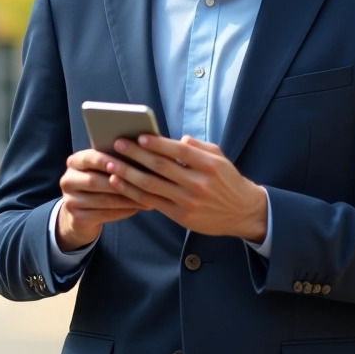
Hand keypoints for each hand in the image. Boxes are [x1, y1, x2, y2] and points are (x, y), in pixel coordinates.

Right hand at [57, 149, 145, 250]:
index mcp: (73, 162)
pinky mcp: (77, 218)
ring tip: (147, 197)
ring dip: (126, 199)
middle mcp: (67, 180)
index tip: (127, 160)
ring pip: (103, 199)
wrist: (80, 214)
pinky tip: (136, 208)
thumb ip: (113, 161)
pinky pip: (104, 214)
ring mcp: (70, 201)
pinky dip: (123, 211)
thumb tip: (140, 152)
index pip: (89, 158)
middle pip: (95, 180)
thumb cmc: (99, 183)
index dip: (108, 160)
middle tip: (144, 182)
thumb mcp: (100, 169)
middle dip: (121, 182)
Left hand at [107, 134, 267, 242]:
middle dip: (136, 154)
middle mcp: (198, 183)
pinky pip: (152, 202)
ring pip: (152, 185)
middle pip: (161, 167)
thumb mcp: (220, 158)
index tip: (140, 136)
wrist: (243, 212)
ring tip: (111, 163)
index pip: (179, 151)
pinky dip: (133, 192)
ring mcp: (188, 202)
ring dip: (128, 174)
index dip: (158, 144)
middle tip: (118, 144)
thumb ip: (198, 146)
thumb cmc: (228, 181)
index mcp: (208, 165)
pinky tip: (119, 183)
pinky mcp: (181, 216)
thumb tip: (178, 138)